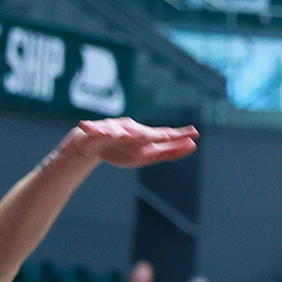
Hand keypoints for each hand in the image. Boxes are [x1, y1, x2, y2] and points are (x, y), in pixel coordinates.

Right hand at [57, 118, 199, 169]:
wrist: (94, 146)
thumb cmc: (123, 149)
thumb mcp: (148, 155)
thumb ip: (169, 151)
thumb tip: (193, 145)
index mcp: (144, 136)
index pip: (162, 135)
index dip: (177, 135)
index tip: (194, 133)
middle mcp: (130, 130)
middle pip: (142, 132)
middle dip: (151, 134)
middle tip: (164, 136)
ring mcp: (112, 129)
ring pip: (117, 129)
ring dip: (121, 132)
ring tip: (125, 136)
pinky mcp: (94, 131)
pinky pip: (92, 129)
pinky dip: (91, 128)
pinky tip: (87, 126)